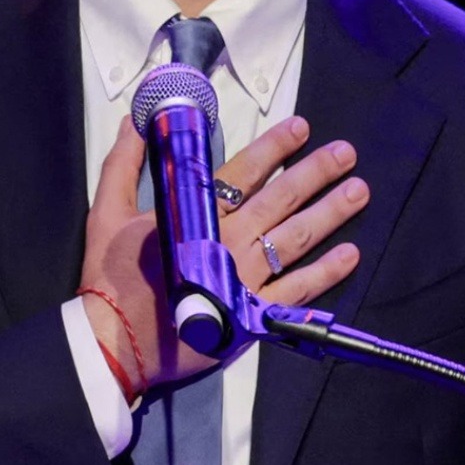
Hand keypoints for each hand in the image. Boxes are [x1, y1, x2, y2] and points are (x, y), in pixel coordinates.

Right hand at [79, 115, 365, 393]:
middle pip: (279, 199)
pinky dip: (326, 272)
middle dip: (314, 172)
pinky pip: (299, 290)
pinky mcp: (253, 314)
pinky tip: (349, 254)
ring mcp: (244, 278)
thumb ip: (123, 164)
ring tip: (358, 191)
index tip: (300, 127)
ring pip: (296, 238)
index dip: (273, 147)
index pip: (242, 171)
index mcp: (193, 214)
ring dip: (330, 212)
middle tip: (346, 153)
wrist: (115, 341)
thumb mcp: (106, 212)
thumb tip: (134, 123)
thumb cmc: (110, 277)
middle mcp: (227, 240)